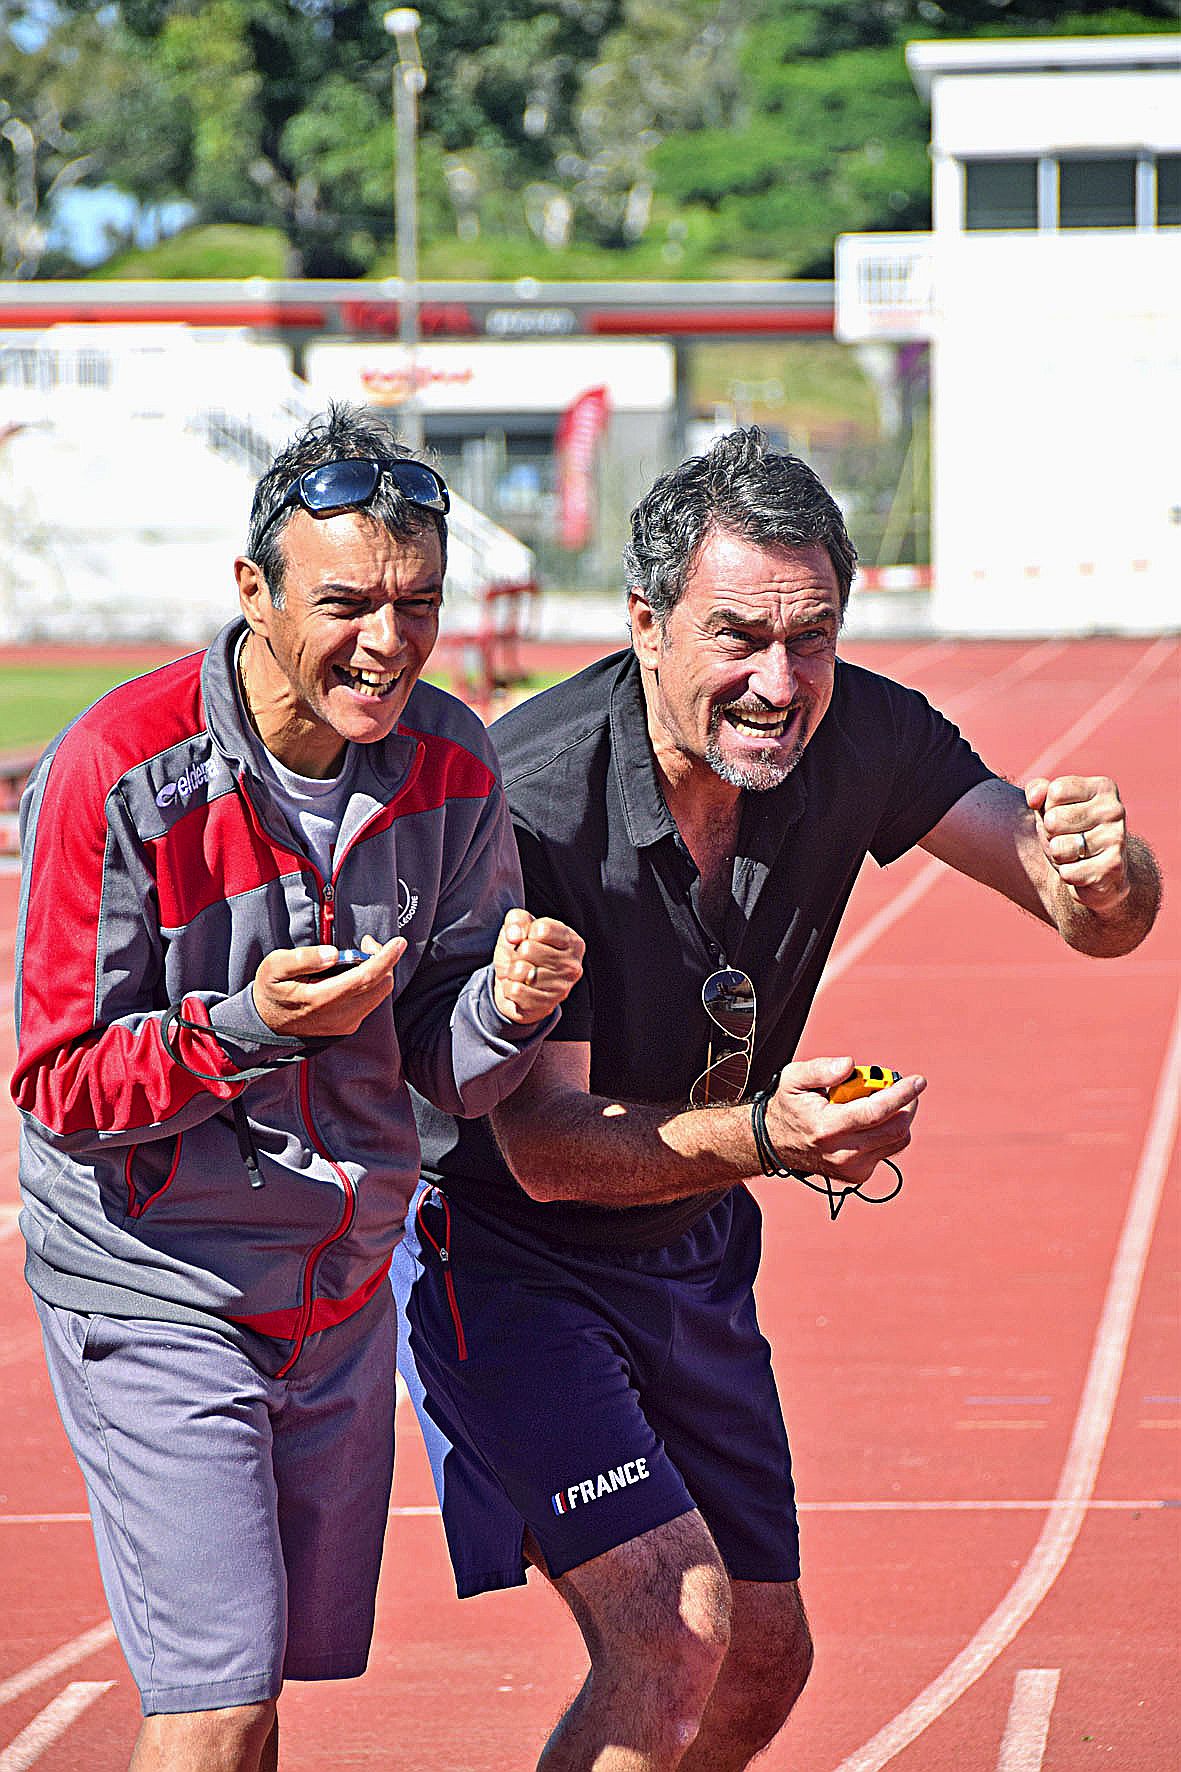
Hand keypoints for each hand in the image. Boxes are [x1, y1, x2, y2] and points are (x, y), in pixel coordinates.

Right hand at [253, 934, 405, 1037]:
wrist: (266, 1024)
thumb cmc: (271, 991)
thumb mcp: (274, 967)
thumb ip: (303, 958)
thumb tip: (333, 953)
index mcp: (320, 999)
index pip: (366, 977)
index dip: (385, 958)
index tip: (397, 942)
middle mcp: (339, 1016)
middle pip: (380, 986)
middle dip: (383, 960)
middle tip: (367, 943)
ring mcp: (345, 1023)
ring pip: (379, 994)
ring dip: (378, 972)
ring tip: (361, 956)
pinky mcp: (348, 1026)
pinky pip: (371, 1001)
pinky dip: (371, 984)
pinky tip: (355, 973)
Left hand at [493, 909, 584, 1025]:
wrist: (517, 983)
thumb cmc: (523, 950)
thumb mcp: (521, 927)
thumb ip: (517, 920)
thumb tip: (514, 936)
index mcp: (573, 942)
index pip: (542, 929)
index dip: (526, 931)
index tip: (529, 938)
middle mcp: (572, 965)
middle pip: (528, 949)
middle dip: (517, 952)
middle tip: (523, 958)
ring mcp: (561, 988)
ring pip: (520, 971)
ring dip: (513, 971)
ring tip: (521, 973)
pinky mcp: (546, 1006)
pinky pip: (515, 991)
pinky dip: (509, 988)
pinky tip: (520, 987)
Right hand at [763, 1056, 925, 1186]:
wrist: (777, 1145)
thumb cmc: (789, 1107)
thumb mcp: (793, 1079)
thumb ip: (820, 1069)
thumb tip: (850, 1065)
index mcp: (826, 1128)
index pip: (875, 1112)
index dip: (901, 1094)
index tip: (918, 1081)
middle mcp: (842, 1153)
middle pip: (894, 1129)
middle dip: (907, 1103)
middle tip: (903, 1086)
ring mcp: (852, 1168)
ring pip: (897, 1141)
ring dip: (900, 1116)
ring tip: (881, 1101)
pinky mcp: (858, 1175)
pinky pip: (888, 1150)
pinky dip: (888, 1131)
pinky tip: (870, 1121)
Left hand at [1025, 775, 1128, 912]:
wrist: (1100, 871)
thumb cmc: (1070, 830)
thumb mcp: (1051, 805)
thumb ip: (1038, 790)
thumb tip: (1034, 799)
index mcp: (1103, 787)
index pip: (1055, 791)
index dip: (1048, 807)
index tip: (1062, 814)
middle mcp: (1114, 810)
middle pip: (1053, 820)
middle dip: (1050, 834)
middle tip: (1066, 837)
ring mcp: (1117, 838)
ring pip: (1058, 848)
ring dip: (1058, 855)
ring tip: (1074, 853)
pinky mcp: (1114, 867)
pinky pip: (1069, 872)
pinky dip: (1068, 874)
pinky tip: (1083, 869)